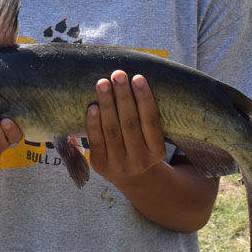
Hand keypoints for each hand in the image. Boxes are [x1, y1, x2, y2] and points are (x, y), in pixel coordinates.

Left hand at [86, 70, 165, 184]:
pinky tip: (93, 106)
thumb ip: (146, 118)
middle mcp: (140, 161)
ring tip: (103, 83)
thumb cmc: (141, 146)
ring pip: (112, 130)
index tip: (138, 77)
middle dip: (123, 97)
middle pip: (130, 123)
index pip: (151, 122)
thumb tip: (135, 80)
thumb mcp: (152, 139)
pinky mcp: (100, 165)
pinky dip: (93, 122)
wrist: (130, 177)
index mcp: (158, 152)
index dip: (144, 99)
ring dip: (107, 104)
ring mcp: (119, 164)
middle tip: (118, 74)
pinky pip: (96, 141)